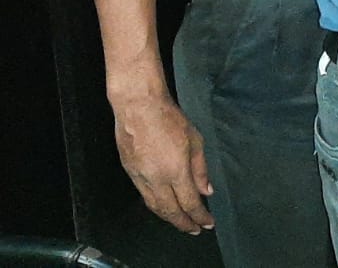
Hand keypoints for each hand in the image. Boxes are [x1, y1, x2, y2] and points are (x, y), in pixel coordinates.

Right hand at [111, 93, 213, 233]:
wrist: (138, 108)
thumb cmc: (169, 119)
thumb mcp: (195, 141)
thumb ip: (200, 169)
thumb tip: (206, 190)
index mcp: (175, 171)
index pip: (190, 203)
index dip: (200, 217)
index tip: (208, 223)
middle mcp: (156, 179)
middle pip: (170, 211)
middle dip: (184, 223)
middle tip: (195, 230)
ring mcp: (140, 178)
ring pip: (155, 207)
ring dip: (169, 218)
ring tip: (181, 222)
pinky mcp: (130, 173)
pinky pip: (145, 196)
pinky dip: (156, 206)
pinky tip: (164, 206)